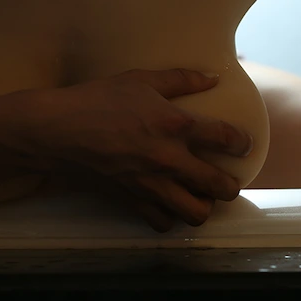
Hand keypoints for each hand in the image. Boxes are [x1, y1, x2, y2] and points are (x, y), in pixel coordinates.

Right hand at [28, 69, 252, 229]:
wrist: (56, 132)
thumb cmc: (97, 100)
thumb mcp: (140, 79)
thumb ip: (181, 79)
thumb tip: (213, 76)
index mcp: (176, 125)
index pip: (227, 139)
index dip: (242, 144)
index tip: (243, 145)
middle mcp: (170, 160)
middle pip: (220, 186)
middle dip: (231, 186)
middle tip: (228, 181)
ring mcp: (152, 185)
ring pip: (196, 214)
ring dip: (204, 207)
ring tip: (200, 198)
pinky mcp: (132, 201)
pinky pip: (162, 223)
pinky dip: (170, 219)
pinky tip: (168, 206)